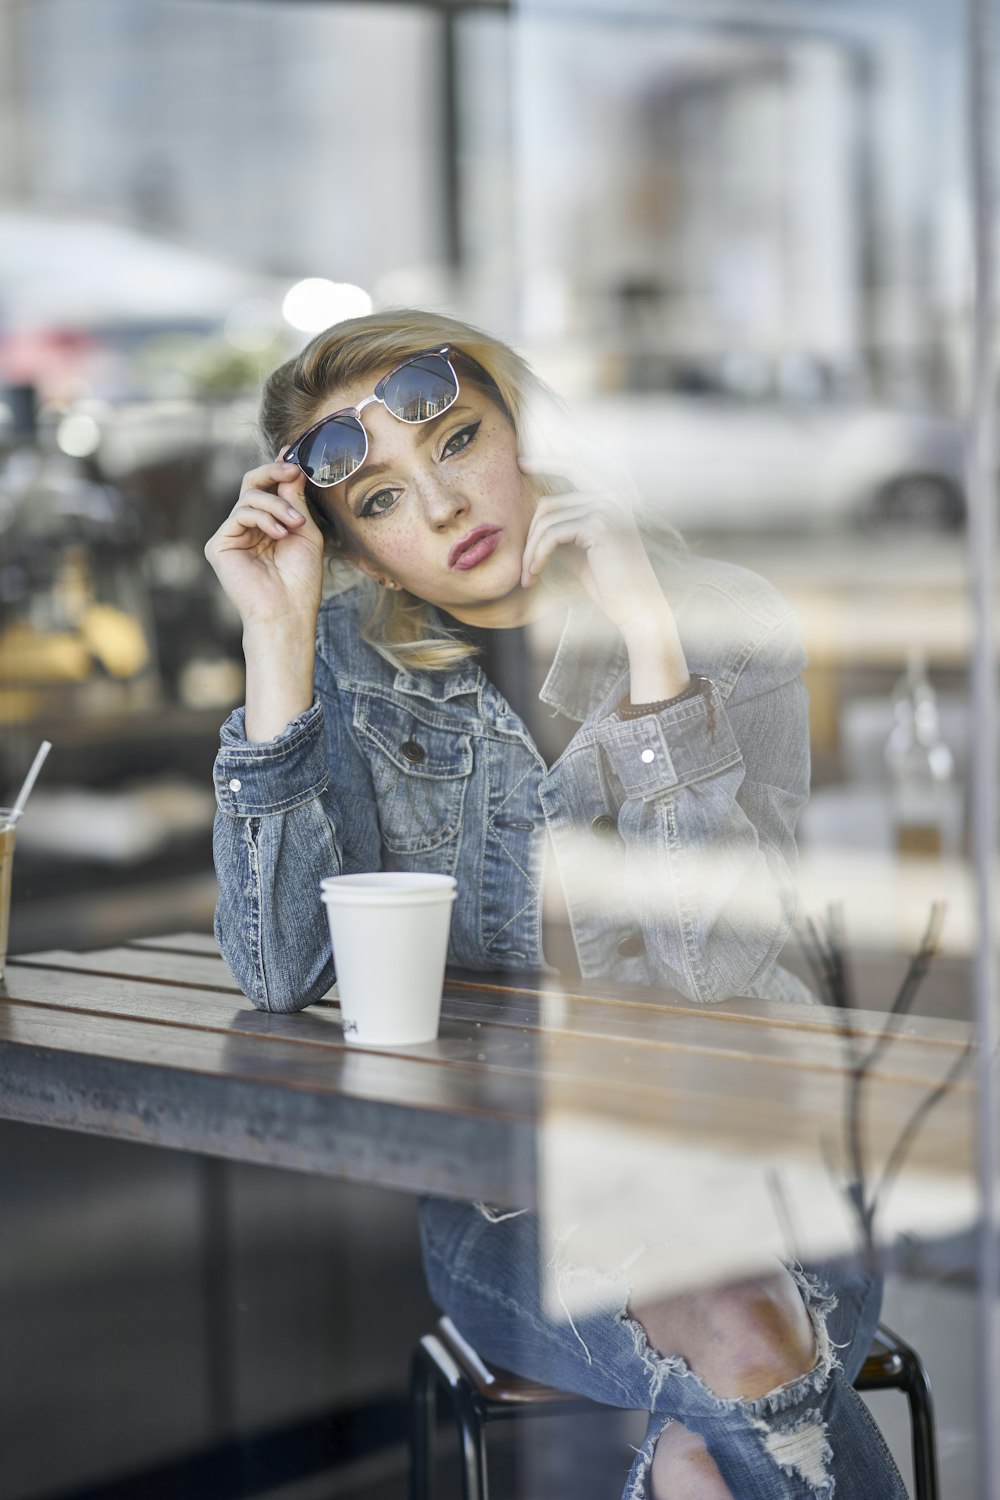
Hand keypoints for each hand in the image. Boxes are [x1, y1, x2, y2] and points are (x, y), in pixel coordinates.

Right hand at [204, 457, 325, 632]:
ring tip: (294, 524)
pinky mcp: (219, 544)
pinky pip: (239, 513)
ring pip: (249, 496)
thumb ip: (295, 499)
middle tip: (293, 470)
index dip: (279, 469)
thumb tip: (292, 465)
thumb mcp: (305, 530)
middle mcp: (248, 528)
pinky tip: (278, 533)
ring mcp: (232, 535)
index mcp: (269, 524)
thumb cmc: (301, 578)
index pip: (269, 489)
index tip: (295, 455)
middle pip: (252, 484)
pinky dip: (262, 517)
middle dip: (274, 472)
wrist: (288, 610)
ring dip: (276, 505)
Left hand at [517, 456, 668, 637]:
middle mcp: (611, 497)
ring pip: (547, 521)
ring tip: (528, 576)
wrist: (635, 607)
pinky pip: (553, 535)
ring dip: (532, 552)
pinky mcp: (599, 526)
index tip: (519, 463)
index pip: (572, 469)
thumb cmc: (609, 583)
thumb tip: (535, 518)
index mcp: (610, 498)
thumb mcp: (579, 550)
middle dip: (530, 536)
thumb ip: (562, 529)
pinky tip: (535, 574)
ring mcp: (607, 509)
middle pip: (549, 504)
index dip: (545, 463)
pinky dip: (538, 556)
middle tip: (522, 567)